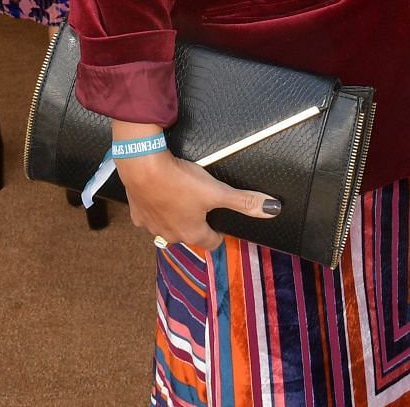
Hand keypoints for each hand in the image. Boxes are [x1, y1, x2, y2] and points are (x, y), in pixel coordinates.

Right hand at [114, 146, 279, 251]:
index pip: (211, 243)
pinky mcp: (136, 213)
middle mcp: (170, 236)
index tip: (221, 223)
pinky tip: (159, 193)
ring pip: (168, 227)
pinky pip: (149, 215)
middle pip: (189, 235)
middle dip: (197, 224)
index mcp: (192, 234)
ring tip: (181, 197)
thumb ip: (244, 201)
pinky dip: (156, 208)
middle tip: (202, 205)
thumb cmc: (180, 180)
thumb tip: (273, 209)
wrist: (142, 166)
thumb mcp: (217, 191)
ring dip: (175, 217)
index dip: (219, 233)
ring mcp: (151, 226)